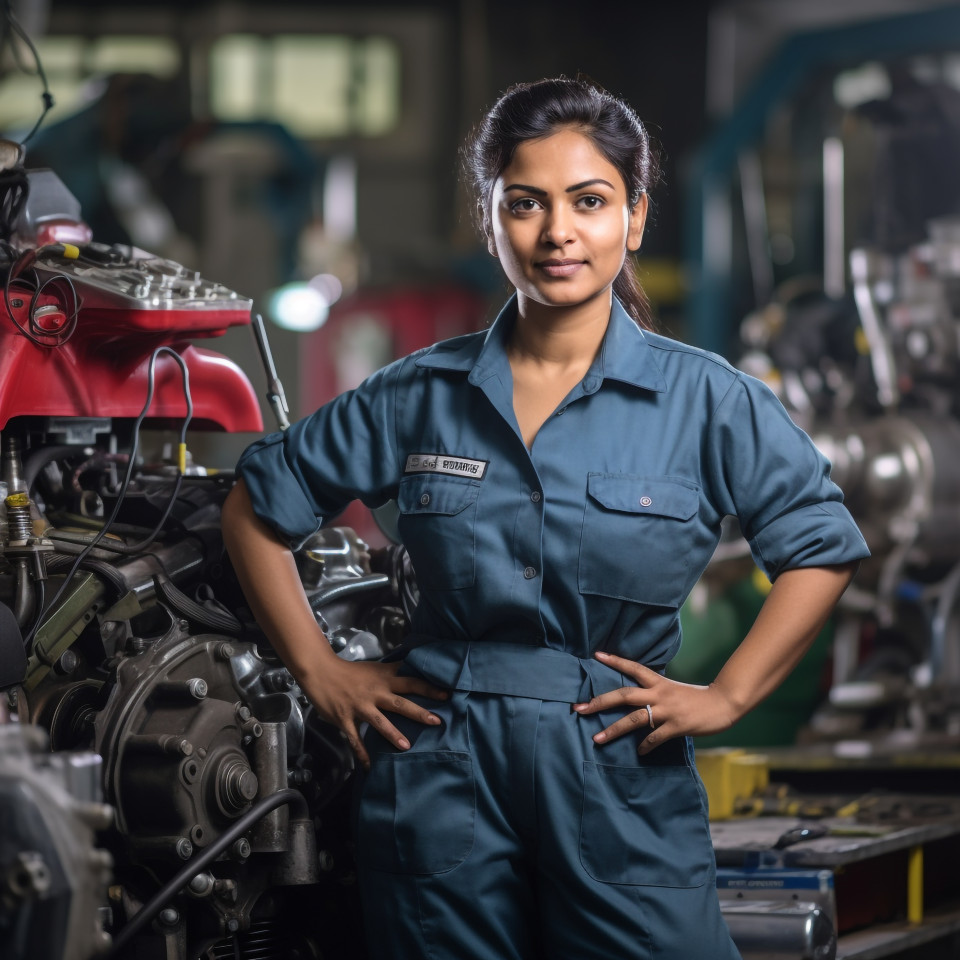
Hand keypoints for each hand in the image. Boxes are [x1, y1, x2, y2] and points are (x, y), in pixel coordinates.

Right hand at [298, 657, 448, 768]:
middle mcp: (375, 692)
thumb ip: (392, 675)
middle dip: (419, 712)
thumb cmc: (350, 672)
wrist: (321, 671)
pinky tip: (368, 766)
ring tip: (407, 747)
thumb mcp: (375, 669)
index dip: (428, 688)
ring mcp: (360, 706)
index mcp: (383, 679)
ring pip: (380, 721)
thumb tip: (413, 675)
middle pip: (401, 703)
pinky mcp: (345, 718)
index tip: (446, 695)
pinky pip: (355, 738)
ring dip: (394, 734)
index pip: (410, 681)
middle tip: (437, 721)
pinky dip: (361, 753)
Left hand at [571, 651, 739, 754]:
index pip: (633, 668)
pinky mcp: (677, 726)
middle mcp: (660, 694)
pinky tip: (639, 752)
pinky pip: (654, 738)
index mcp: (658, 682)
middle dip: (600, 702)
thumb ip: (654, 692)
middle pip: (624, 695)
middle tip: (580, 708)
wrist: (723, 703)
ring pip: (634, 719)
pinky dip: (645, 746)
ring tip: (597, 739)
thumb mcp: (672, 689)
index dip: (615, 661)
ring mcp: (667, 710)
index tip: (596, 655)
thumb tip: (636, 698)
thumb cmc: (696, 698)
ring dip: (613, 730)